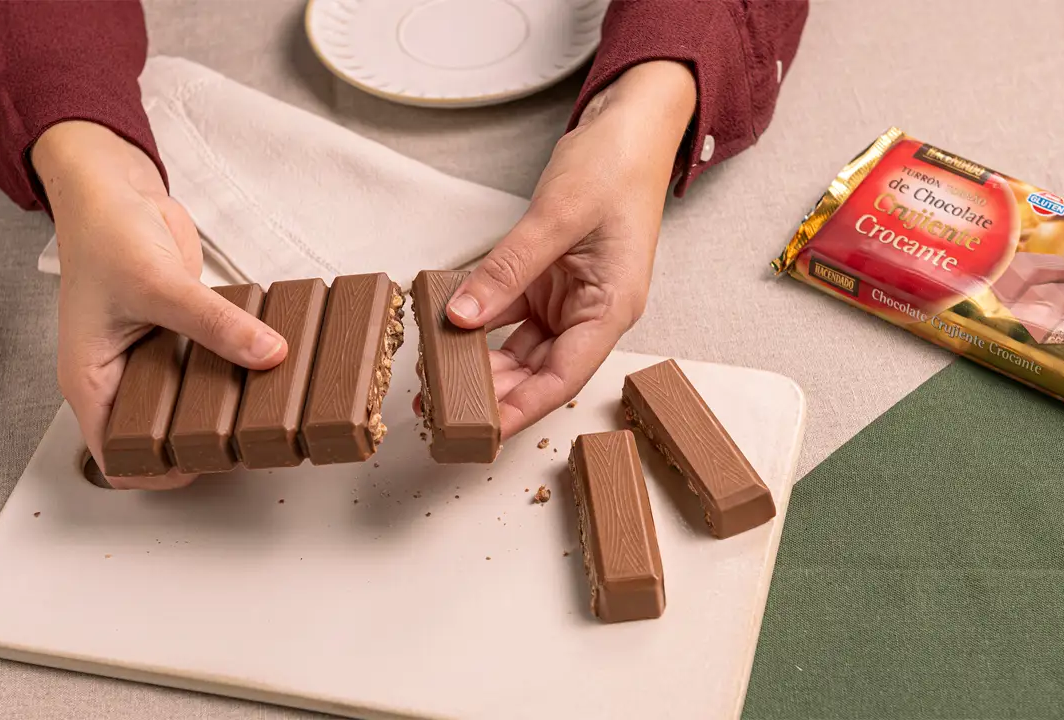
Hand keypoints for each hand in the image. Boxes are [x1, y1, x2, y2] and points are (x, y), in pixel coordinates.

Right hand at [33, 121, 287, 489]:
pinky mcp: (182, 336)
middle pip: (162, 434)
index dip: (161, 472)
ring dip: (229, 405)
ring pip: (193, 401)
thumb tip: (268, 353)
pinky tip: (271, 367)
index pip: (119, 455)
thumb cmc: (104, 236)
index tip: (211, 464)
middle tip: (254, 439)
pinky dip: (237, 368)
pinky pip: (212, 364)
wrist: (115, 190)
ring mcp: (153, 358)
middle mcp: (122, 378)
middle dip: (205, 442)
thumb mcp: (158, 283)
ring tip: (273, 408)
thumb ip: (214, 322)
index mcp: (93, 382)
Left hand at [440, 61, 695, 438]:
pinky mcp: (548, 282)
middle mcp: (592, 312)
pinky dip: (480, 322)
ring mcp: (569, 299)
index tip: (483, 431)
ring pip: (520, 348)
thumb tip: (462, 318)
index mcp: (612, 308)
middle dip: (492, 392)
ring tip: (435, 378)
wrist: (628, 127)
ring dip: (481, 363)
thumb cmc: (613, 167)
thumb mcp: (555, 217)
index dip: (523, 408)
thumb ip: (506, 270)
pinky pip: (510, 313)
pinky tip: (446, 331)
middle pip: (539, 370)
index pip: (565, 377)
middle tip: (441, 406)